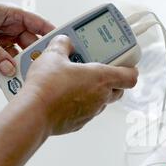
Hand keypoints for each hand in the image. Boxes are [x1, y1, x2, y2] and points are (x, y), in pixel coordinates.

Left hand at [0, 0, 54, 75]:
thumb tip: (10, 68)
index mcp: (11, 15)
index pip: (38, 24)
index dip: (51, 34)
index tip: (63, 46)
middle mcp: (10, 29)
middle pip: (32, 45)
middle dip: (36, 57)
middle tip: (41, 70)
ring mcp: (3, 42)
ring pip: (20, 57)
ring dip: (22, 68)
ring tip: (27, 78)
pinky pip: (7, 65)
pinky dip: (9, 73)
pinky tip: (12, 80)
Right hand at [20, 35, 137, 135]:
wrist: (34, 113)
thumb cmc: (47, 86)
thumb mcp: (53, 55)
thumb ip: (63, 45)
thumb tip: (65, 42)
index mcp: (101, 78)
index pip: (130, 77)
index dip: (132, 70)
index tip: (128, 65)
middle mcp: (101, 97)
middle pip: (119, 90)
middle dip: (113, 82)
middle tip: (99, 72)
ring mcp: (92, 112)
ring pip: (102, 101)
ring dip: (96, 93)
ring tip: (78, 83)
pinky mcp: (80, 123)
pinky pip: (87, 112)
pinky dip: (81, 104)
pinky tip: (66, 97)